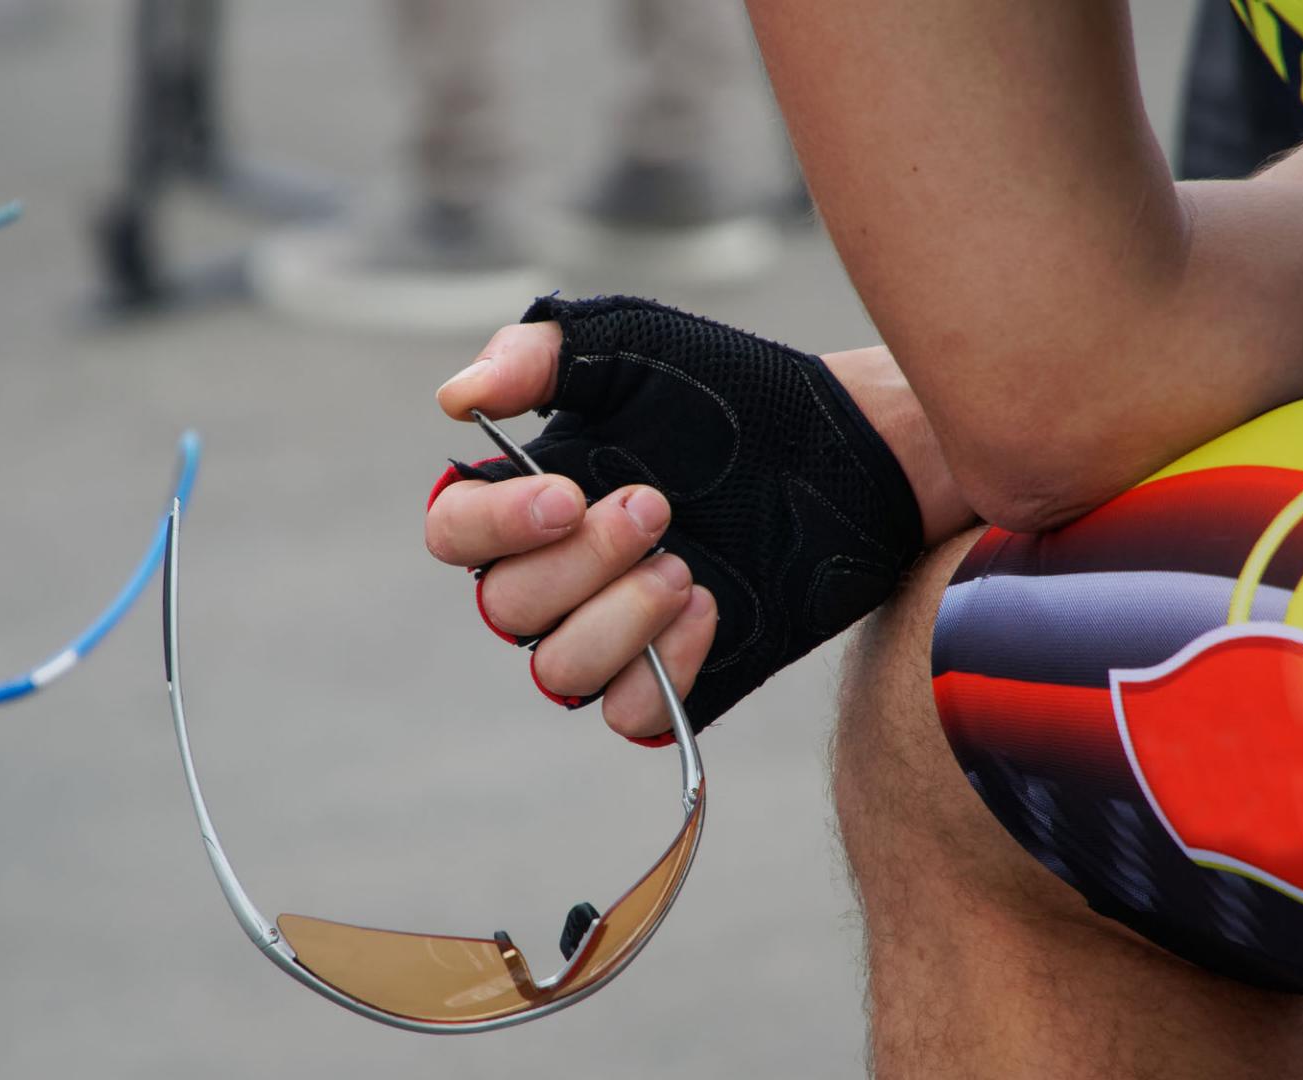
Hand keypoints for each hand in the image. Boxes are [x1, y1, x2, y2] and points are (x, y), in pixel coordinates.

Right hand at [427, 297, 930, 739]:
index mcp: (527, 497)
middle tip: (657, 505)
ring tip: (683, 567)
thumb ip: (536, 355)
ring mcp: (612, 628)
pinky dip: (663, 668)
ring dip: (617, 620)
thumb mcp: (629, 343)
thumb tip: (455, 399)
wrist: (847, 445)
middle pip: (506, 606)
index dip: (494, 527)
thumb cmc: (731, 387)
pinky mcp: (672, 674)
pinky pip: (625, 711)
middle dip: (581, 562)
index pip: (455, 533)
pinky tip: (710, 607)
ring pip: (559, 671)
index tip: (567, 495)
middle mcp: (556, 571)